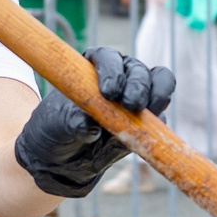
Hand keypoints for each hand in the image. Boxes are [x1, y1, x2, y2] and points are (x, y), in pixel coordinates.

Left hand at [13, 48, 176, 196]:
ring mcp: (136, 96)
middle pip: (138, 70)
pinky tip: (147, 134)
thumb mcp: (56, 125)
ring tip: (145, 113)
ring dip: (157, 96)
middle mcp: (120, 75)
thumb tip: (88, 123)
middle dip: (138, 85)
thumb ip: (71, 121)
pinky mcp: (147, 121)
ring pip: (158, 83)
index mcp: (93, 66)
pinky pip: (160, 117)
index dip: (112, 70)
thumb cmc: (56, 130)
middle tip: (131, 105)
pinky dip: (158, 124)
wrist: (63, 158)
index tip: (108, 92)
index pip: (108, 57)